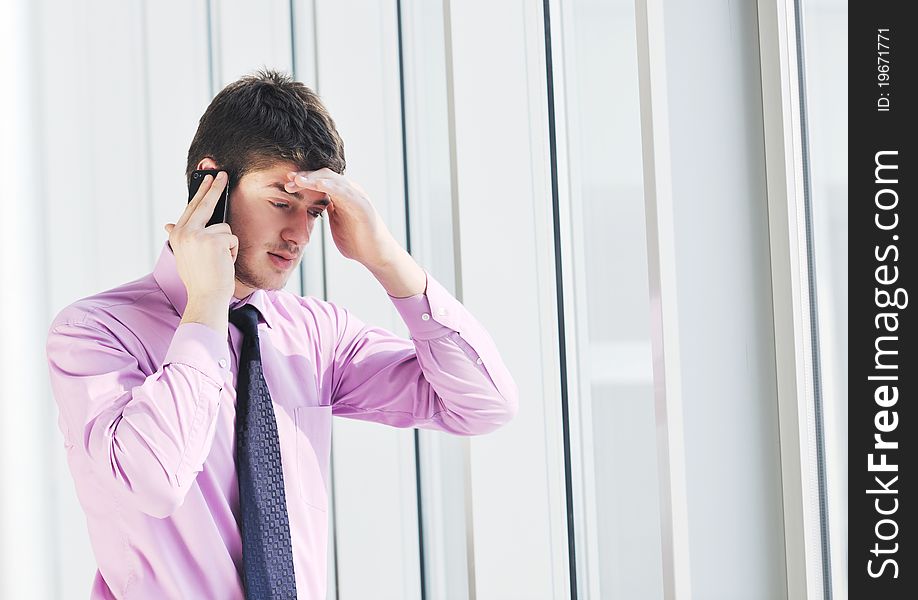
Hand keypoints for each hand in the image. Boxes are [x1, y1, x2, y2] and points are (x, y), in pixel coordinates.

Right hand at [164, 172, 238, 303]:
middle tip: (222, 173)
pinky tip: (224, 263)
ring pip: (224, 229)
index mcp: (177, 234)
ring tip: (219, 261)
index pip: (191, 207)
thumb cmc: (200, 279)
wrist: (206, 297)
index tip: (207, 177)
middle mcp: (184, 232)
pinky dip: (232, 252)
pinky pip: (232, 239)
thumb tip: (168, 224)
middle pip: (204, 204)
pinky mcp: (213, 240)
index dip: (200, 192)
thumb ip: (181, 237)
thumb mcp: (185, 255)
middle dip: (214, 187)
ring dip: (227, 246)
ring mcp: (198, 235)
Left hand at [284, 168, 398, 268]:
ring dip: (314, 179)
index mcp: (341, 196)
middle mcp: (349, 192)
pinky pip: (346, 192)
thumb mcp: (336, 222)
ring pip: (333, 180)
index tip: (286, 184)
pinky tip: (320, 184)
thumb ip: (327, 211)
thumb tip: (311, 208)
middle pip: (324, 176)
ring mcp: (357, 197)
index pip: (319, 181)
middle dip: (305, 177)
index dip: (303, 181)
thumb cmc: (357, 241)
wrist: (377, 255)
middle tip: (288, 179)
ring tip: (298, 179)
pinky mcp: (362, 205)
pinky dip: (332, 186)